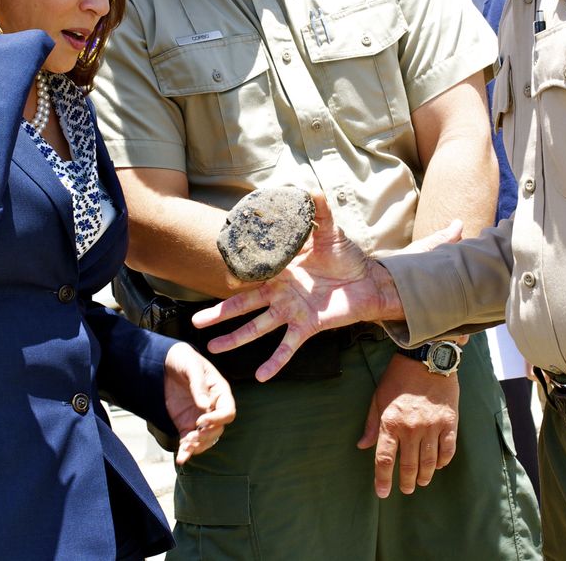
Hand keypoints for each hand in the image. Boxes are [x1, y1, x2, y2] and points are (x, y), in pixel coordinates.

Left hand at [163, 342, 235, 464]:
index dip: (217, 419)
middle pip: (219, 429)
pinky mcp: (185, 424)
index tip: (201, 420)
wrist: (164, 362)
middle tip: (192, 436)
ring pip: (206, 439)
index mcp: (220, 392)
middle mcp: (213, 407)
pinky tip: (181, 459)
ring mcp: (199, 417)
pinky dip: (186, 451)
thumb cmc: (183, 359)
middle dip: (207, 435)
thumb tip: (205, 406)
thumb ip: (198, 384)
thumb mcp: (191, 365)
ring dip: (198, 446)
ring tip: (185, 446)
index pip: (228, 411)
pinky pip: (189, 441)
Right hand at [192, 193, 461, 381]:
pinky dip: (275, 362)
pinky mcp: (308, 327)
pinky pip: (288, 347)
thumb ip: (318, 212)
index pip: (250, 275)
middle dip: (219, 315)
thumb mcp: (330, 231)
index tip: (210, 278)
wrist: (370, 280)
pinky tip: (261, 376)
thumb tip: (310, 189)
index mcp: (281, 272)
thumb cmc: (347, 255)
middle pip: (243, 306)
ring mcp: (292, 312)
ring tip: (213, 349)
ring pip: (257, 328)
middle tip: (195, 323)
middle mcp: (281, 294)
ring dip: (236, 338)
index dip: (231, 277)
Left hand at [359, 354, 458, 497]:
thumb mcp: (378, 398)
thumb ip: (372, 424)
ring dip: (425, 476)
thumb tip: (362, 446)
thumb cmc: (398, 378)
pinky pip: (448, 450)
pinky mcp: (449, 422)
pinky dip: (443, 461)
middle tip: (407, 489)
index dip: (383, 479)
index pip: (385, 459)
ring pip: (429, 462)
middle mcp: (411, 428)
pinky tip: (438, 466)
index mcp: (390, 422)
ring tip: (421, 482)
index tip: (383, 493)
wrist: (426, 359)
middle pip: (409, 465)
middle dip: (406, 481)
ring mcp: (432, 426)